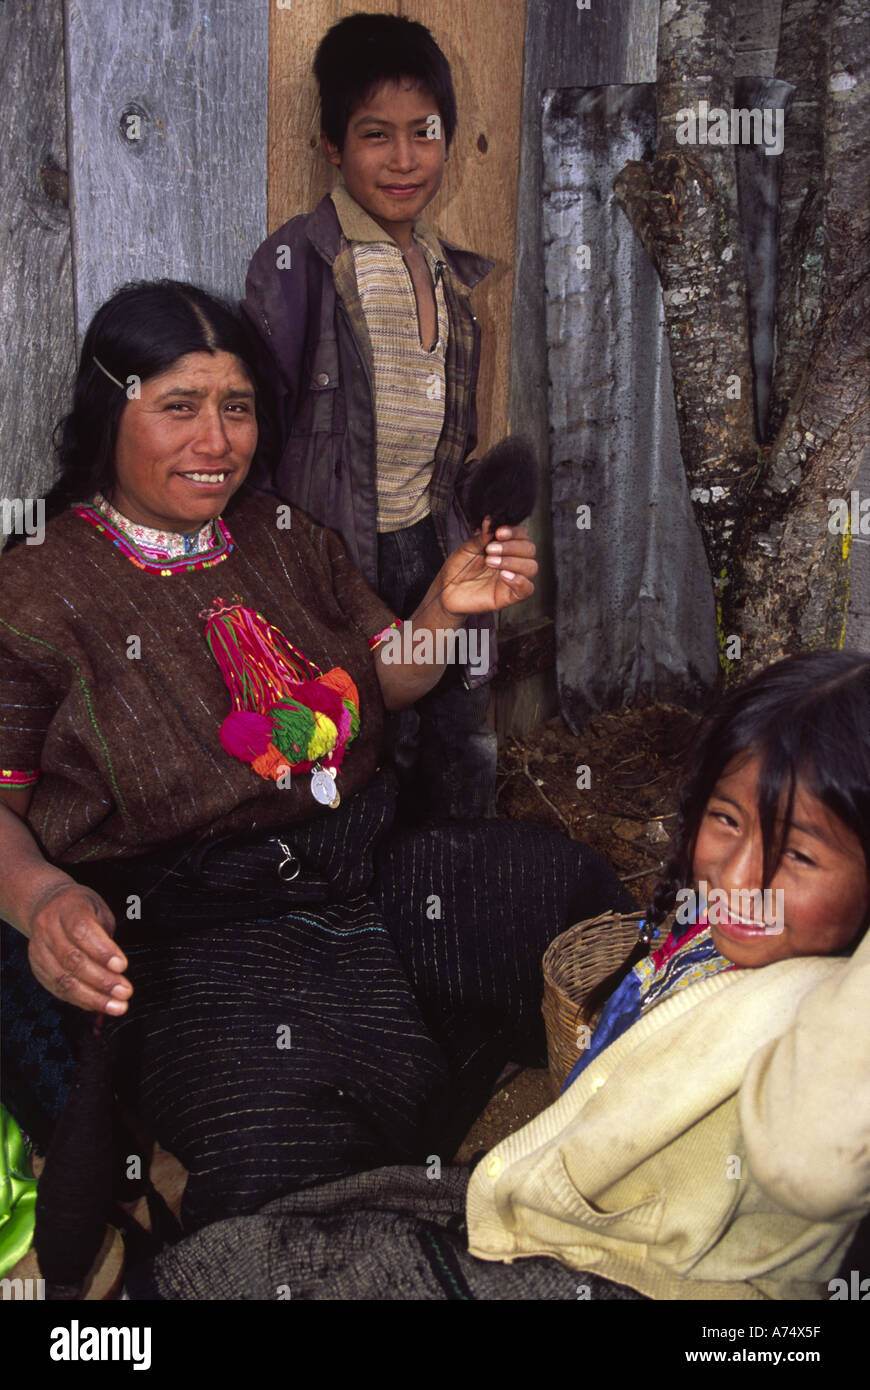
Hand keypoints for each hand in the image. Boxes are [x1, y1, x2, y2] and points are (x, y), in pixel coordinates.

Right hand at [27, 882, 131, 1014]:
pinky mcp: (38, 969)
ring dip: (93, 998)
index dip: (102, 951)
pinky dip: (81, 1000)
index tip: (122, 966)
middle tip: (125, 992)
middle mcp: (48, 930)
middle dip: (102, 980)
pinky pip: (58, 990)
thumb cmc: (81, 909)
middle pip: (73, 960)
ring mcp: (39, 951)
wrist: (47, 907)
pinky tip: (99, 1004)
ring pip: (64, 980)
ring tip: (117, 1006)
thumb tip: (117, 969)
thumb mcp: (98, 911)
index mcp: (67, 909)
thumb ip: (106, 936)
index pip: (82, 931)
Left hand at [438, 521, 536, 615]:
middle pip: (530, 549)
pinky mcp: (511, 596)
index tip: (499, 532)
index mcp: (506, 546)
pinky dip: (519, 581)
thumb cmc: (459, 568)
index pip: (522, 535)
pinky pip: (527, 589)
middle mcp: (513, 561)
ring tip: (491, 562)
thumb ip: (482, 536)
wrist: (447, 589)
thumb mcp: (468, 548)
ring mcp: (513, 578)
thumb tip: (490, 520)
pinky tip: (504, 575)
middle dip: (511, 547)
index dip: (514, 532)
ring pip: (531, 567)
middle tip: (490, 550)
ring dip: (513, 562)